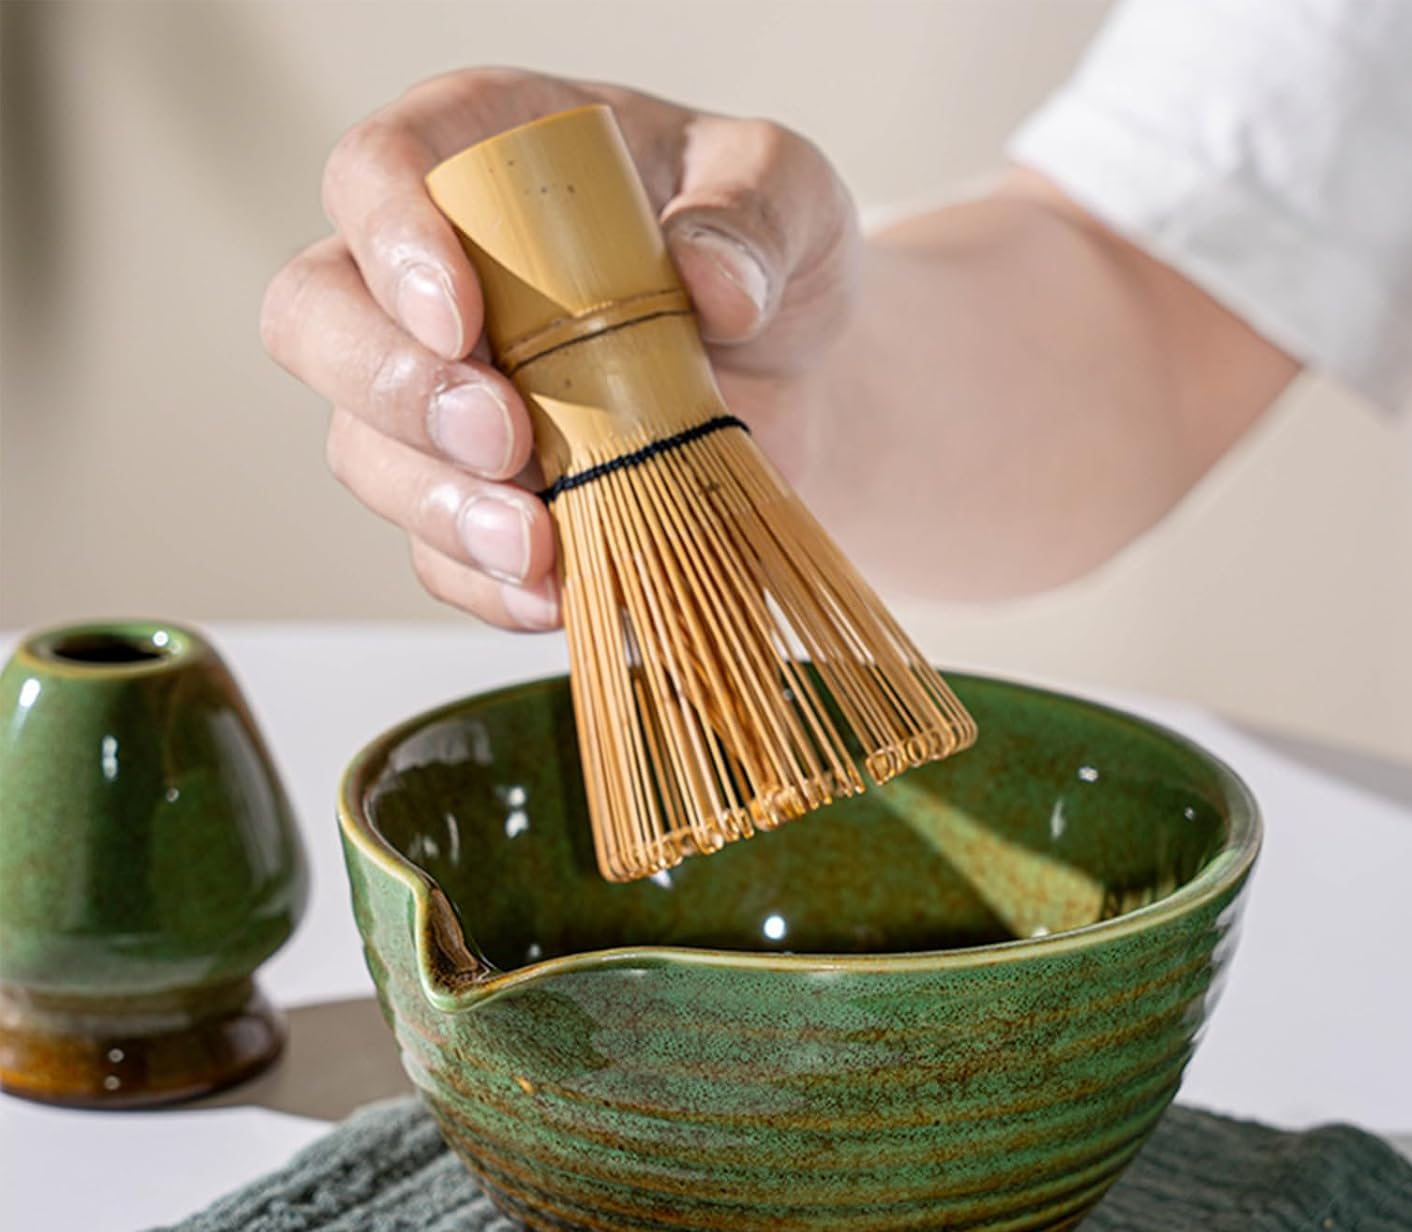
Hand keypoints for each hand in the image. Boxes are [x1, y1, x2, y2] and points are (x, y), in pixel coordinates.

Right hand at [261, 70, 859, 630]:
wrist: (799, 383)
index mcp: (483, 163)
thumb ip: (758, 211)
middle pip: (319, 320)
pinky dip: (487, 586)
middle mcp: (433, 279)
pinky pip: (437, 555)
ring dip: (438, 507)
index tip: (460, 318)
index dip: (393, 242)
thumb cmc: (767, 262)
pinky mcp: (476, 501)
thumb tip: (715, 281)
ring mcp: (440, 401)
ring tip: (534, 543)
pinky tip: (550, 596)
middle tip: (502, 439)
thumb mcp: (793, 197)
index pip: (377, 172)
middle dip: (396, 391)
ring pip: (365, 452)